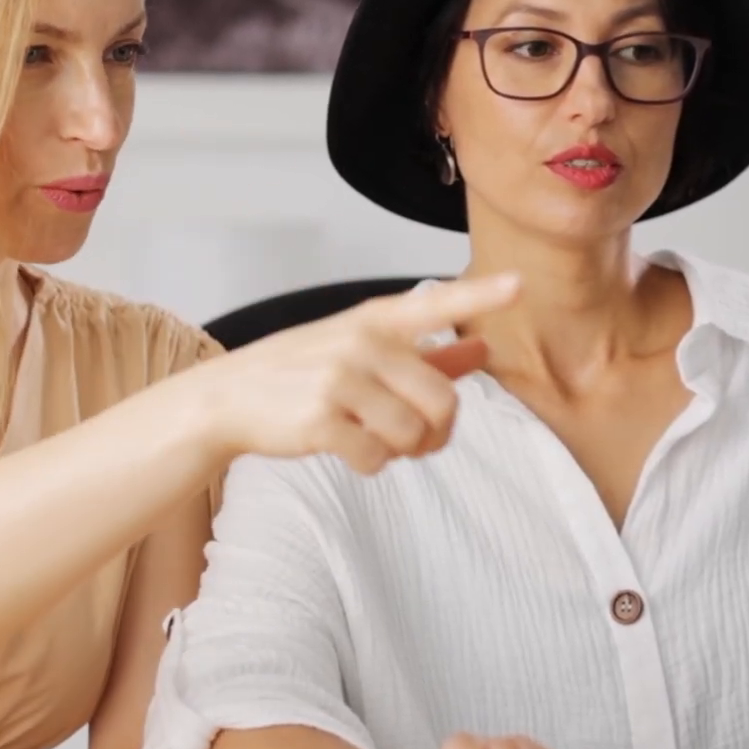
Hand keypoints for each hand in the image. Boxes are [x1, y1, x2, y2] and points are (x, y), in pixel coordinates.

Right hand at [190, 273, 522, 473]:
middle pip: (442, 401)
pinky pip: (376, 458)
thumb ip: (425, 353)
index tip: (519, 285)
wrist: (229, 397)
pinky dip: (371, 464)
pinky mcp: (320, 420)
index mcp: (375, 321)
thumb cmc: (303, 371)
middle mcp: (360, 344)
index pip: (437, 305)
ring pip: (412, 434)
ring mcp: (338, 381)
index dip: (480, 297)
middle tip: (417, 439)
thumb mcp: (359, 349)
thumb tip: (482, 352)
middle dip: (437, 432)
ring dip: (401, 451)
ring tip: (375, 439)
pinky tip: (350, 449)